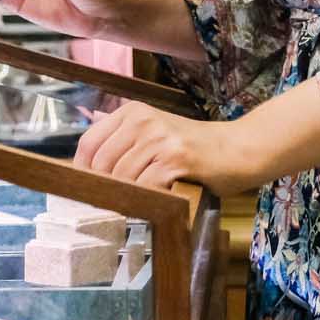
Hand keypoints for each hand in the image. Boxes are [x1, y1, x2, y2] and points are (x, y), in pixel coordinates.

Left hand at [74, 103, 253, 194]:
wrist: (238, 149)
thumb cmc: (194, 148)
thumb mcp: (154, 134)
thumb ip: (122, 144)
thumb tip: (83, 170)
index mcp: (133, 112)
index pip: (89, 143)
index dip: (82, 171)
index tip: (84, 191)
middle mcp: (143, 120)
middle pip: (101, 165)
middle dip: (104, 190)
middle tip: (111, 207)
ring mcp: (160, 138)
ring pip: (122, 179)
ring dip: (126, 199)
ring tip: (136, 207)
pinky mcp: (176, 159)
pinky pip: (146, 188)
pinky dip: (147, 201)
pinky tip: (155, 204)